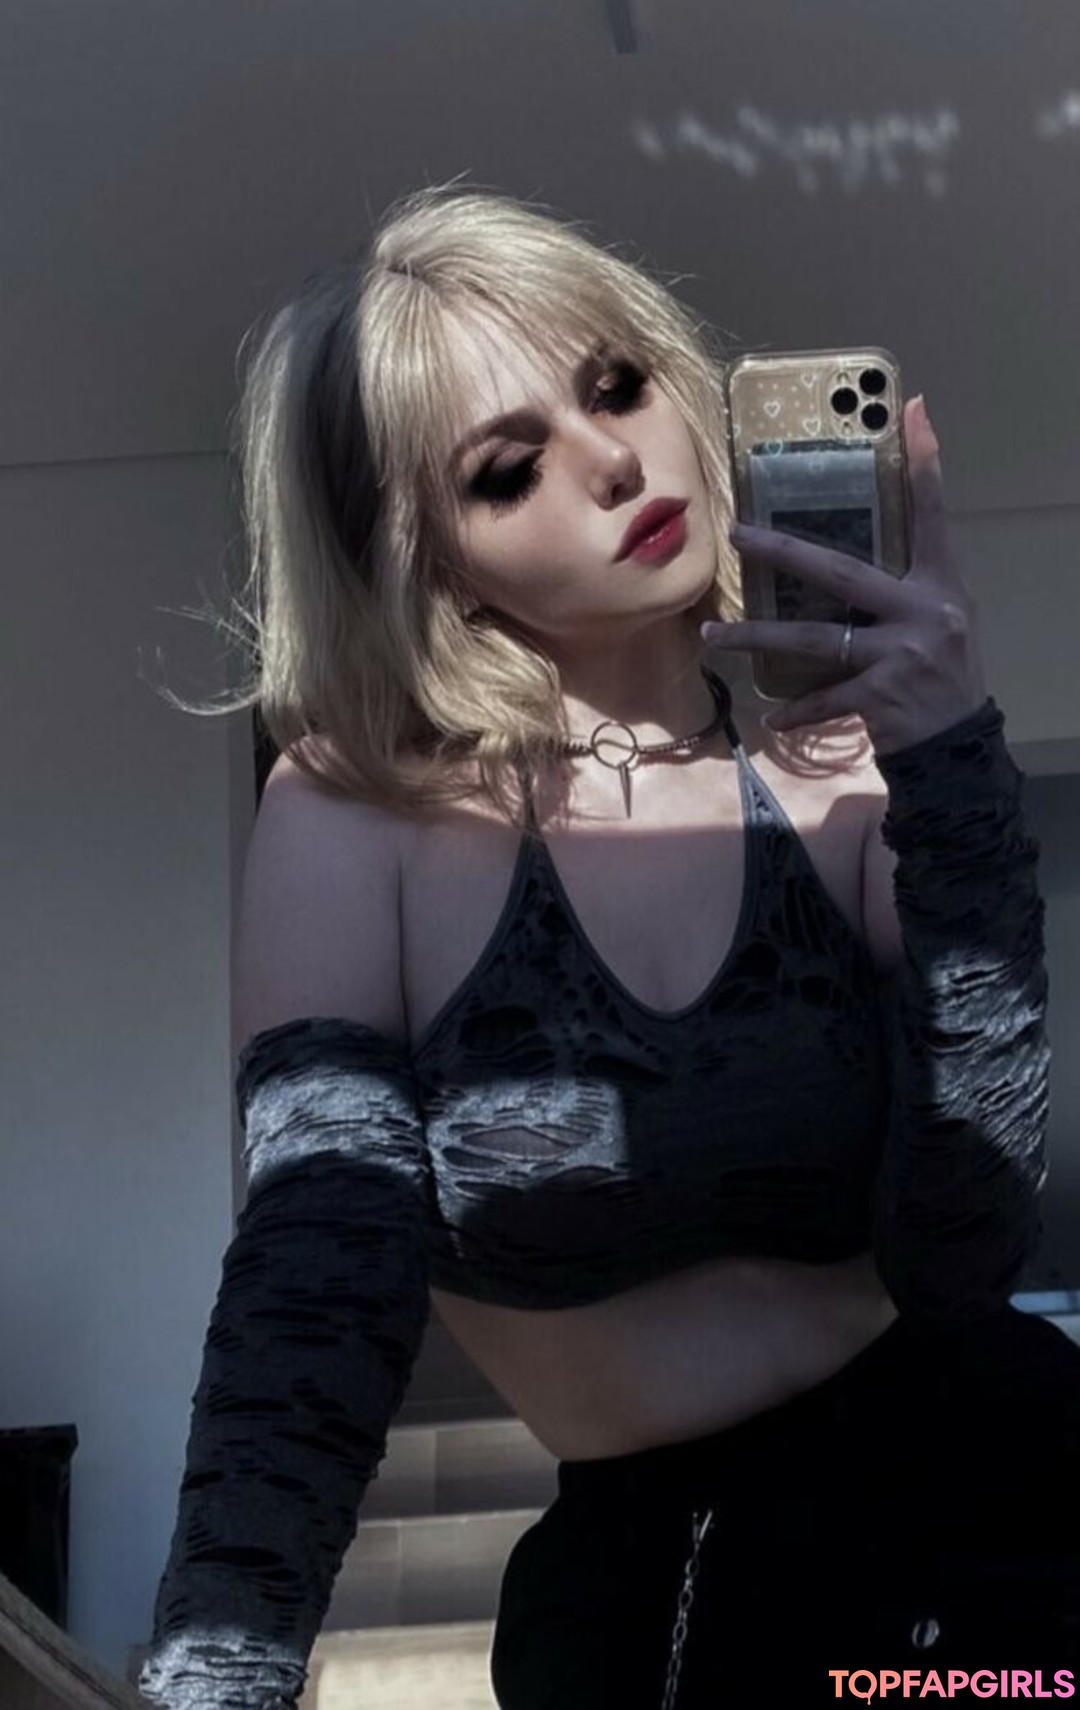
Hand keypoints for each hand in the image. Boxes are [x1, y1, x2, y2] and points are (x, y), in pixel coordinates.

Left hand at [701, 396, 986, 754]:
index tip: (911, 409)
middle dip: (784, 551)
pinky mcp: (879, 698)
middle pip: (841, 573)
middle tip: (738, 533)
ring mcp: (899, 656)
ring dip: (758, 637)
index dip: (926, 463)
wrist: (959, 743)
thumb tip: (845, 558)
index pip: (931, 514)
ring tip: (714, 635)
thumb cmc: (943, 672)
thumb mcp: (940, 617)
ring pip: (813, 639)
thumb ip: (904, 586)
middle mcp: (922, 612)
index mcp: (938, 585)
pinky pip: (824, 699)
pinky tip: (772, 716)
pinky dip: (798, 708)